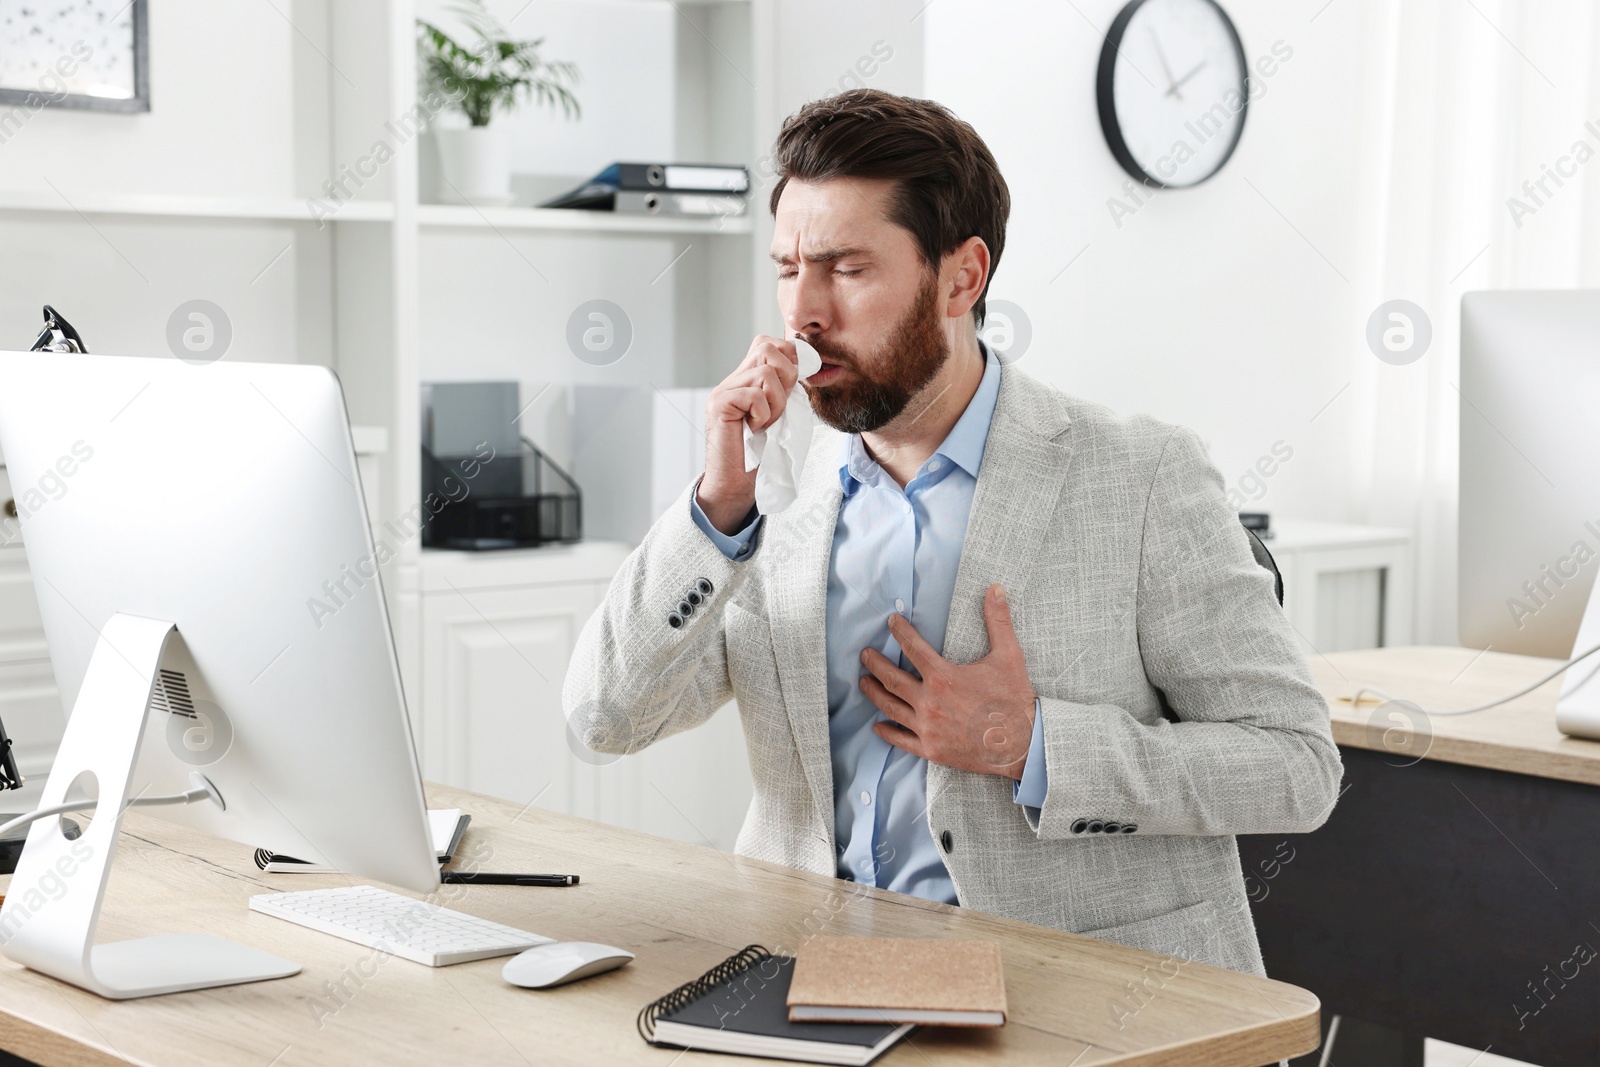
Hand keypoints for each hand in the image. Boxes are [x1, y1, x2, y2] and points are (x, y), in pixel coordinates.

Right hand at [697, 335, 799, 533]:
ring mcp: (723, 390)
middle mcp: (732, 380)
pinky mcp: (719, 404)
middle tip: (779, 407)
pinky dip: (763, 414)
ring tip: (766, 422)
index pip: (769, 343)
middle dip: (786, 377)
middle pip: (768, 347)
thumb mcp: (781, 414)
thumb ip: (787, 389)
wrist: (737, 484)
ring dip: (776, 402)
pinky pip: (755, 395)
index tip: (793, 387)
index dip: (789, 359)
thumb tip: (807, 365)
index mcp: (747, 379)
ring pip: (765, 372)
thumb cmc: (761, 454)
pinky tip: (754, 429)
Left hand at [860, 584, 1037, 778]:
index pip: (913, 648)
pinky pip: (901, 740)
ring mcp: (928, 728)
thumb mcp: (1009, 656)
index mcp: (943, 677)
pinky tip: (877, 726)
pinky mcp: (931, 749)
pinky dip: (887, 732)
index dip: (900, 632)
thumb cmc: (1015, 700)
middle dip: (875, 664)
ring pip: (891, 707)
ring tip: (863, 682)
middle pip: (892, 679)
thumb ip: (998, 620)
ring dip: (874, 693)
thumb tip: (995, 588)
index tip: (892, 622)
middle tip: (865, 654)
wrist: (1023, 744)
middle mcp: (930, 702)